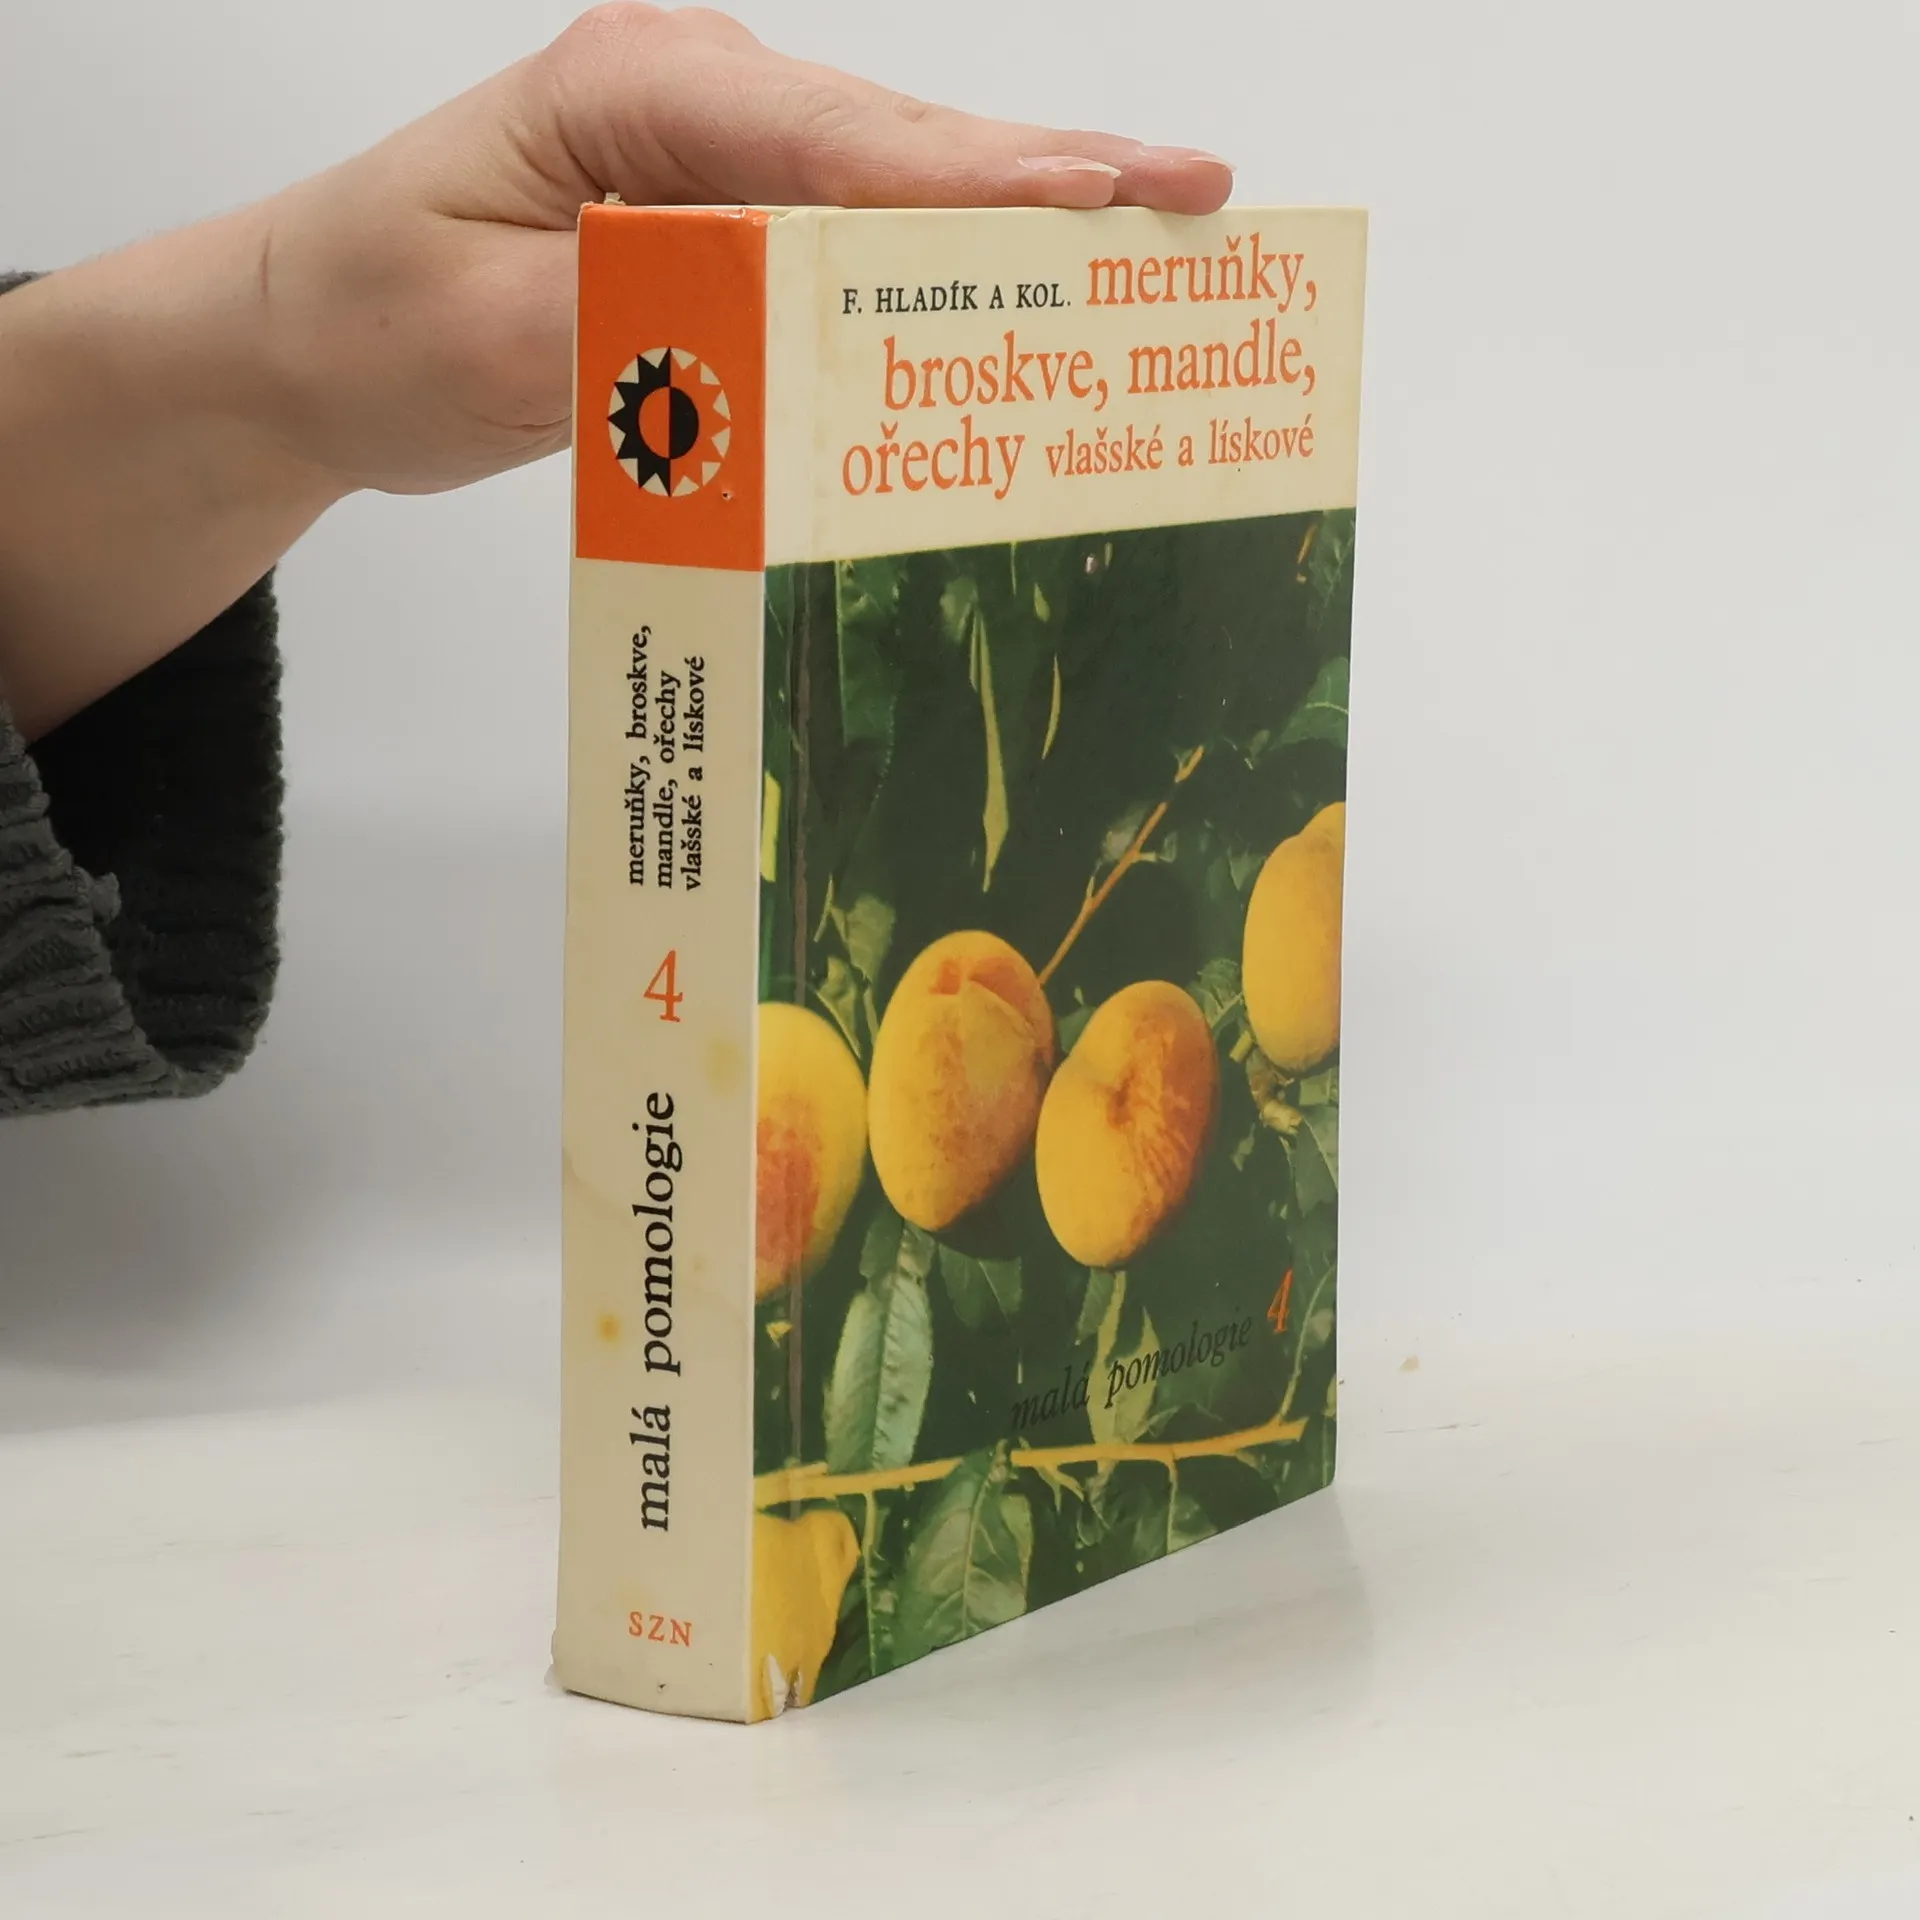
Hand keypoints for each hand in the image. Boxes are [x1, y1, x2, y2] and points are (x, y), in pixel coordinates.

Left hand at [260, 3, 1232, 493]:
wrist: (310, 341)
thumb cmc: (372, 313)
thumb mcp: (485, 332)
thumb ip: (639, 322)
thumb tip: (783, 330)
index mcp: (636, 90)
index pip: (832, 139)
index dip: (969, 179)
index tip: (1089, 202)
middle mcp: (696, 104)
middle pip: (897, 144)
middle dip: (1050, 176)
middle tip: (1196, 193)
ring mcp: (718, 161)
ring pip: (893, 187)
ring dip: (1021, 217)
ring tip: (1159, 226)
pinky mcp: (725, 225)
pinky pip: (853, 246)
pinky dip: (944, 268)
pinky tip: (1028, 289)